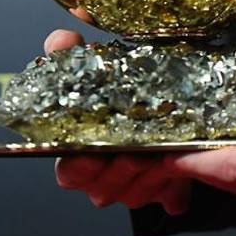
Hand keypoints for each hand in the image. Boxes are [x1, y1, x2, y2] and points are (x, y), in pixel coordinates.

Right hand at [43, 28, 192, 215]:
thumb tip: (58, 39)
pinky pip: (166, 196)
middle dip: (119, 168)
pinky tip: (176, 166)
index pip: (68, 172)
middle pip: (102, 186)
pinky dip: (172, 184)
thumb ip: (70, 54)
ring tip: (158, 152)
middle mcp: (102, 178)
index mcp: (77, 157)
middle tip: (134, 149)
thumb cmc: (117, 94)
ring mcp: (131, 188)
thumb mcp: (93, 69)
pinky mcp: (162, 192)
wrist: (162, 108)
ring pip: (134, 192)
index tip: (91, 153)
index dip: (79, 165)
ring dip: (147, 174)